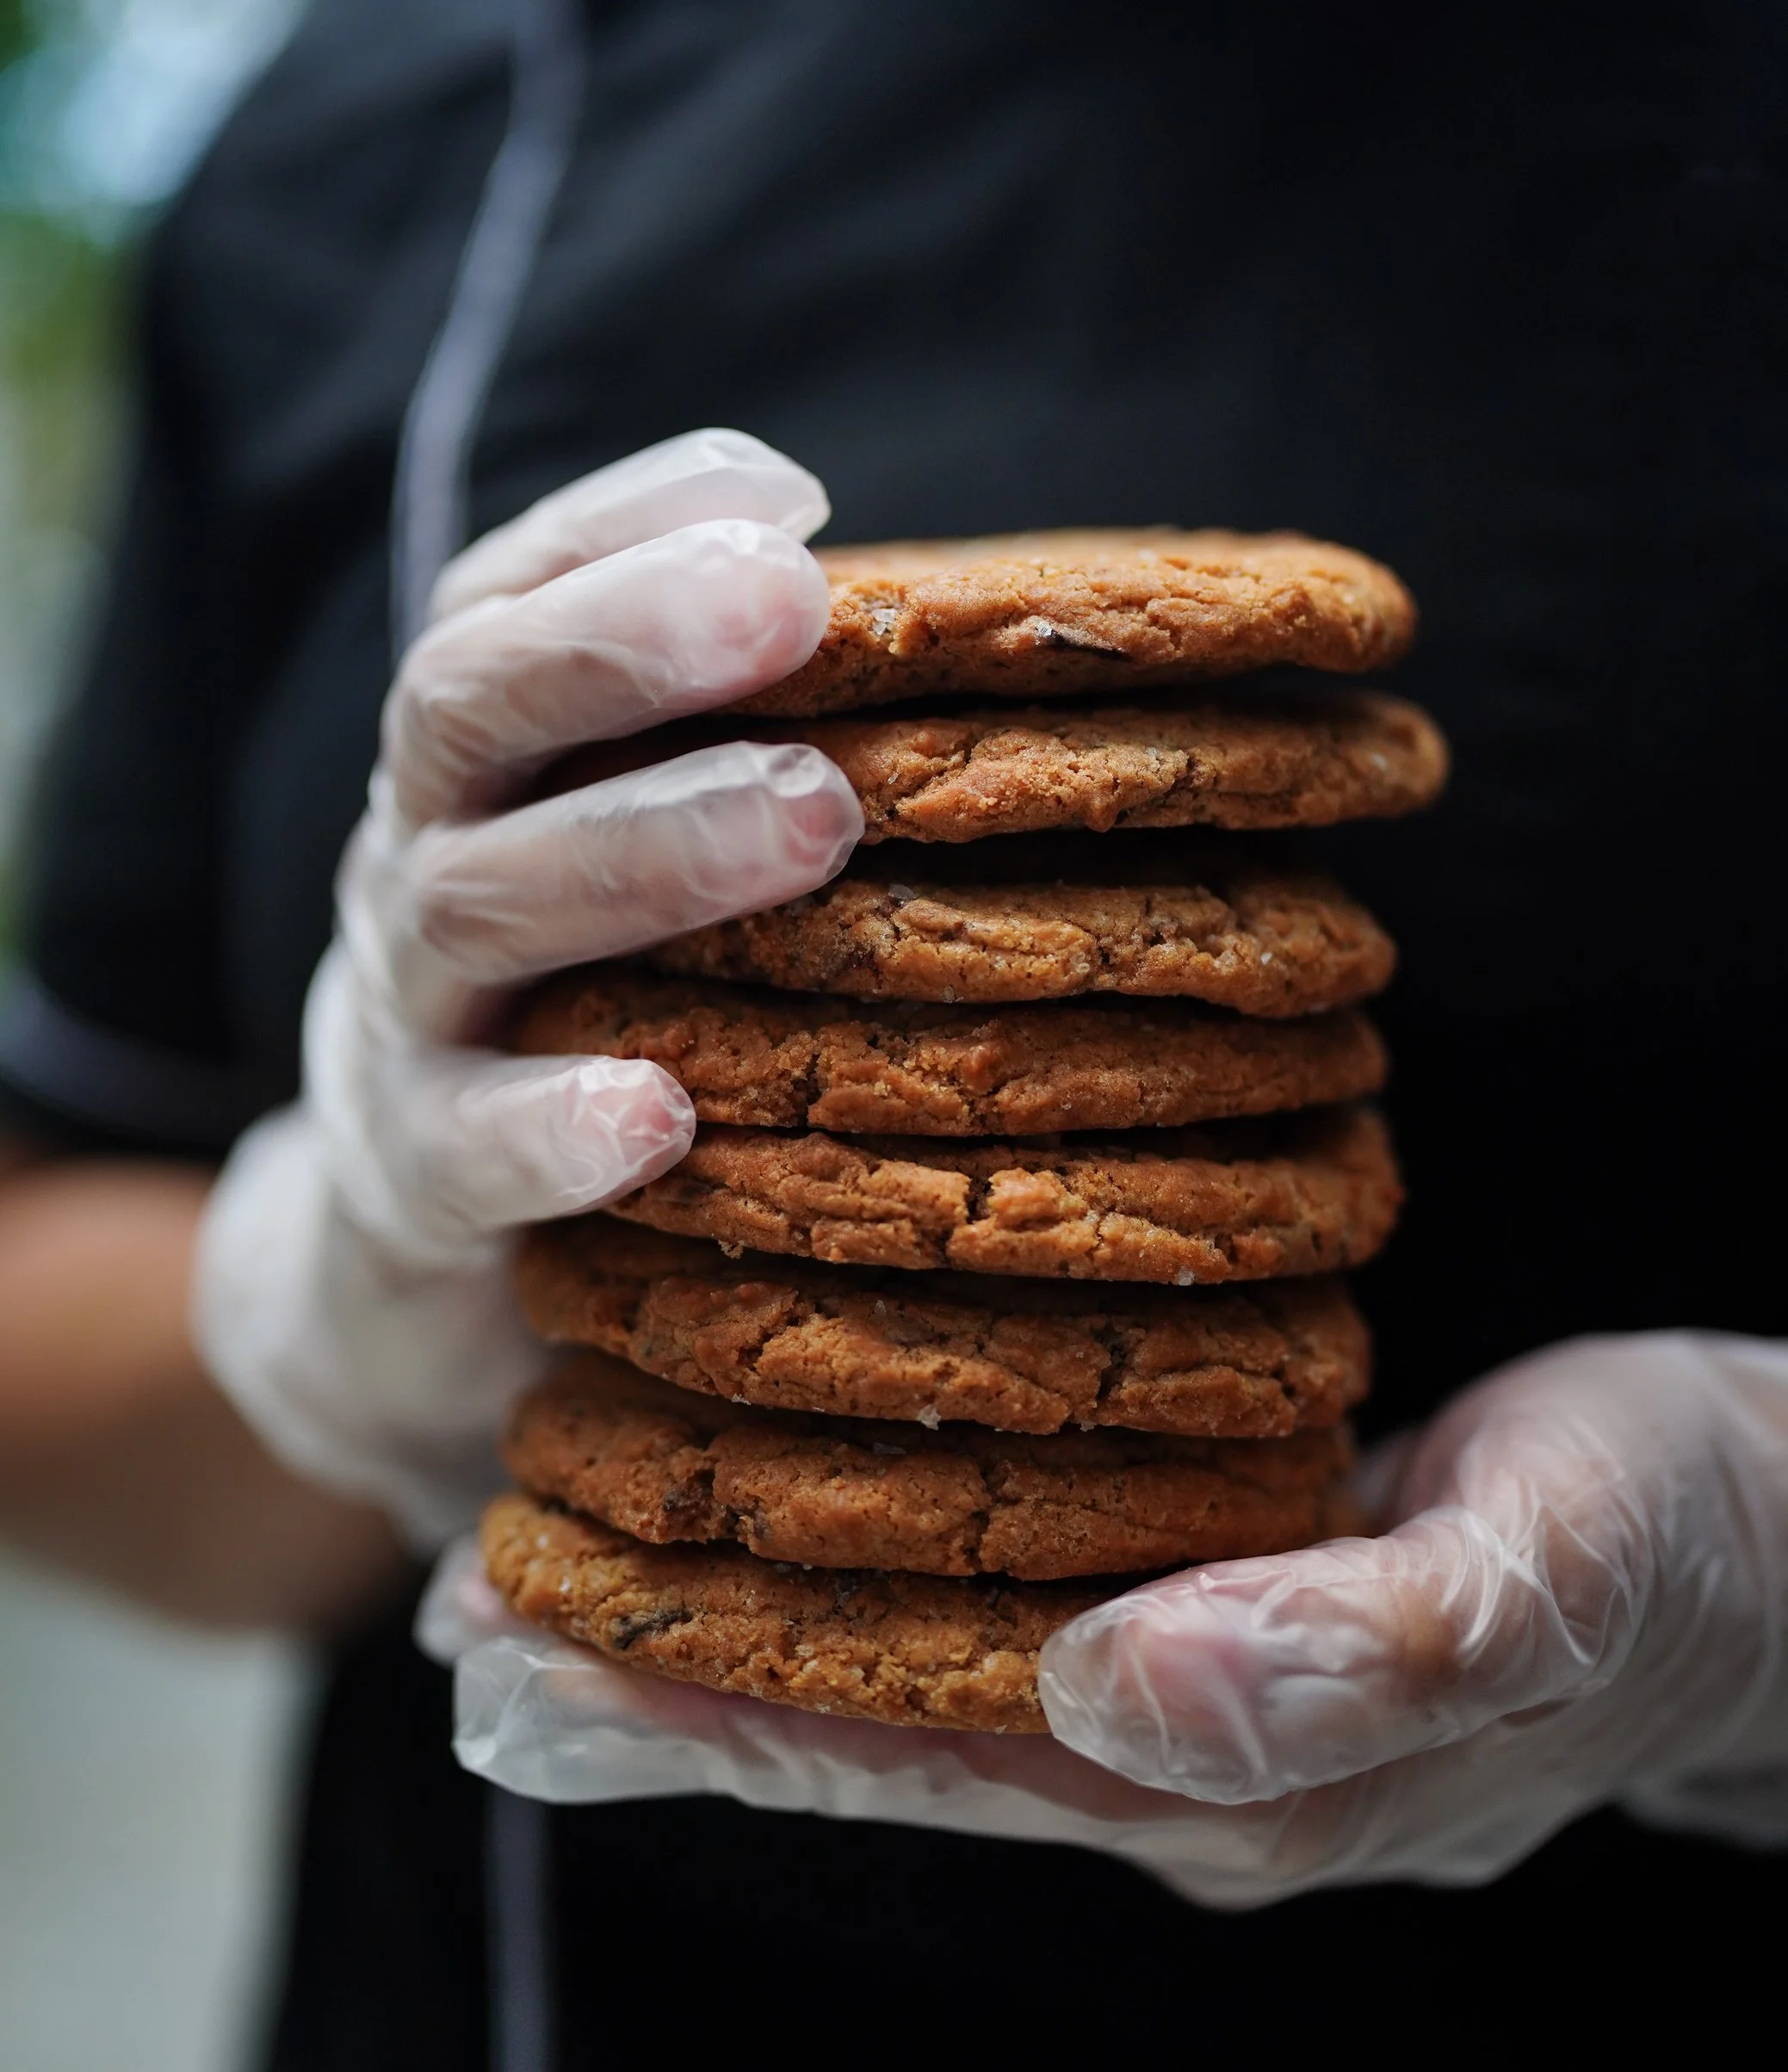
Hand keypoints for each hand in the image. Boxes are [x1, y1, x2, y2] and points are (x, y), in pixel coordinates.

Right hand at [194, 430, 862, 1543]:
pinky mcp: (410, 1179)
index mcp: (481, 761)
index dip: (633, 523)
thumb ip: (731, 754)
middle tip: (791, 602)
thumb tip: (956, 654)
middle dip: (626, 640)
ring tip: (810, 814)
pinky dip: (554, 1124)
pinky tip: (662, 1111)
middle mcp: (421, 853)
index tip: (789, 498)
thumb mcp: (618, 850)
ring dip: (644, 845)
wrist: (405, 1242)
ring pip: (480, 900)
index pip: (515, 595)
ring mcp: (403, 1013)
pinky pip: (464, 1145)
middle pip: (471, 704)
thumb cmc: (582, 1002)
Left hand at [425, 1329, 1787, 1898]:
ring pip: (904, 1660)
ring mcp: (1175, 1677)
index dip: (709, 1716)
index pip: (913, 1756)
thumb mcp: (1556, 1581)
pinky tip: (772, 1488)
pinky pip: (983, 1585)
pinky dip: (854, 1547)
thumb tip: (1126, 1688)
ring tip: (554, 1559)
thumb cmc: (1682, 1551)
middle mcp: (1164, 1749)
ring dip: (731, 1614)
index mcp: (1224, 1779)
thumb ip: (1358, 1651)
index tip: (524, 1662)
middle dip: (664, 1683)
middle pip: (867, 1728)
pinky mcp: (1200, 1584)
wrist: (1777, 1538)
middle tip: (468, 1624)